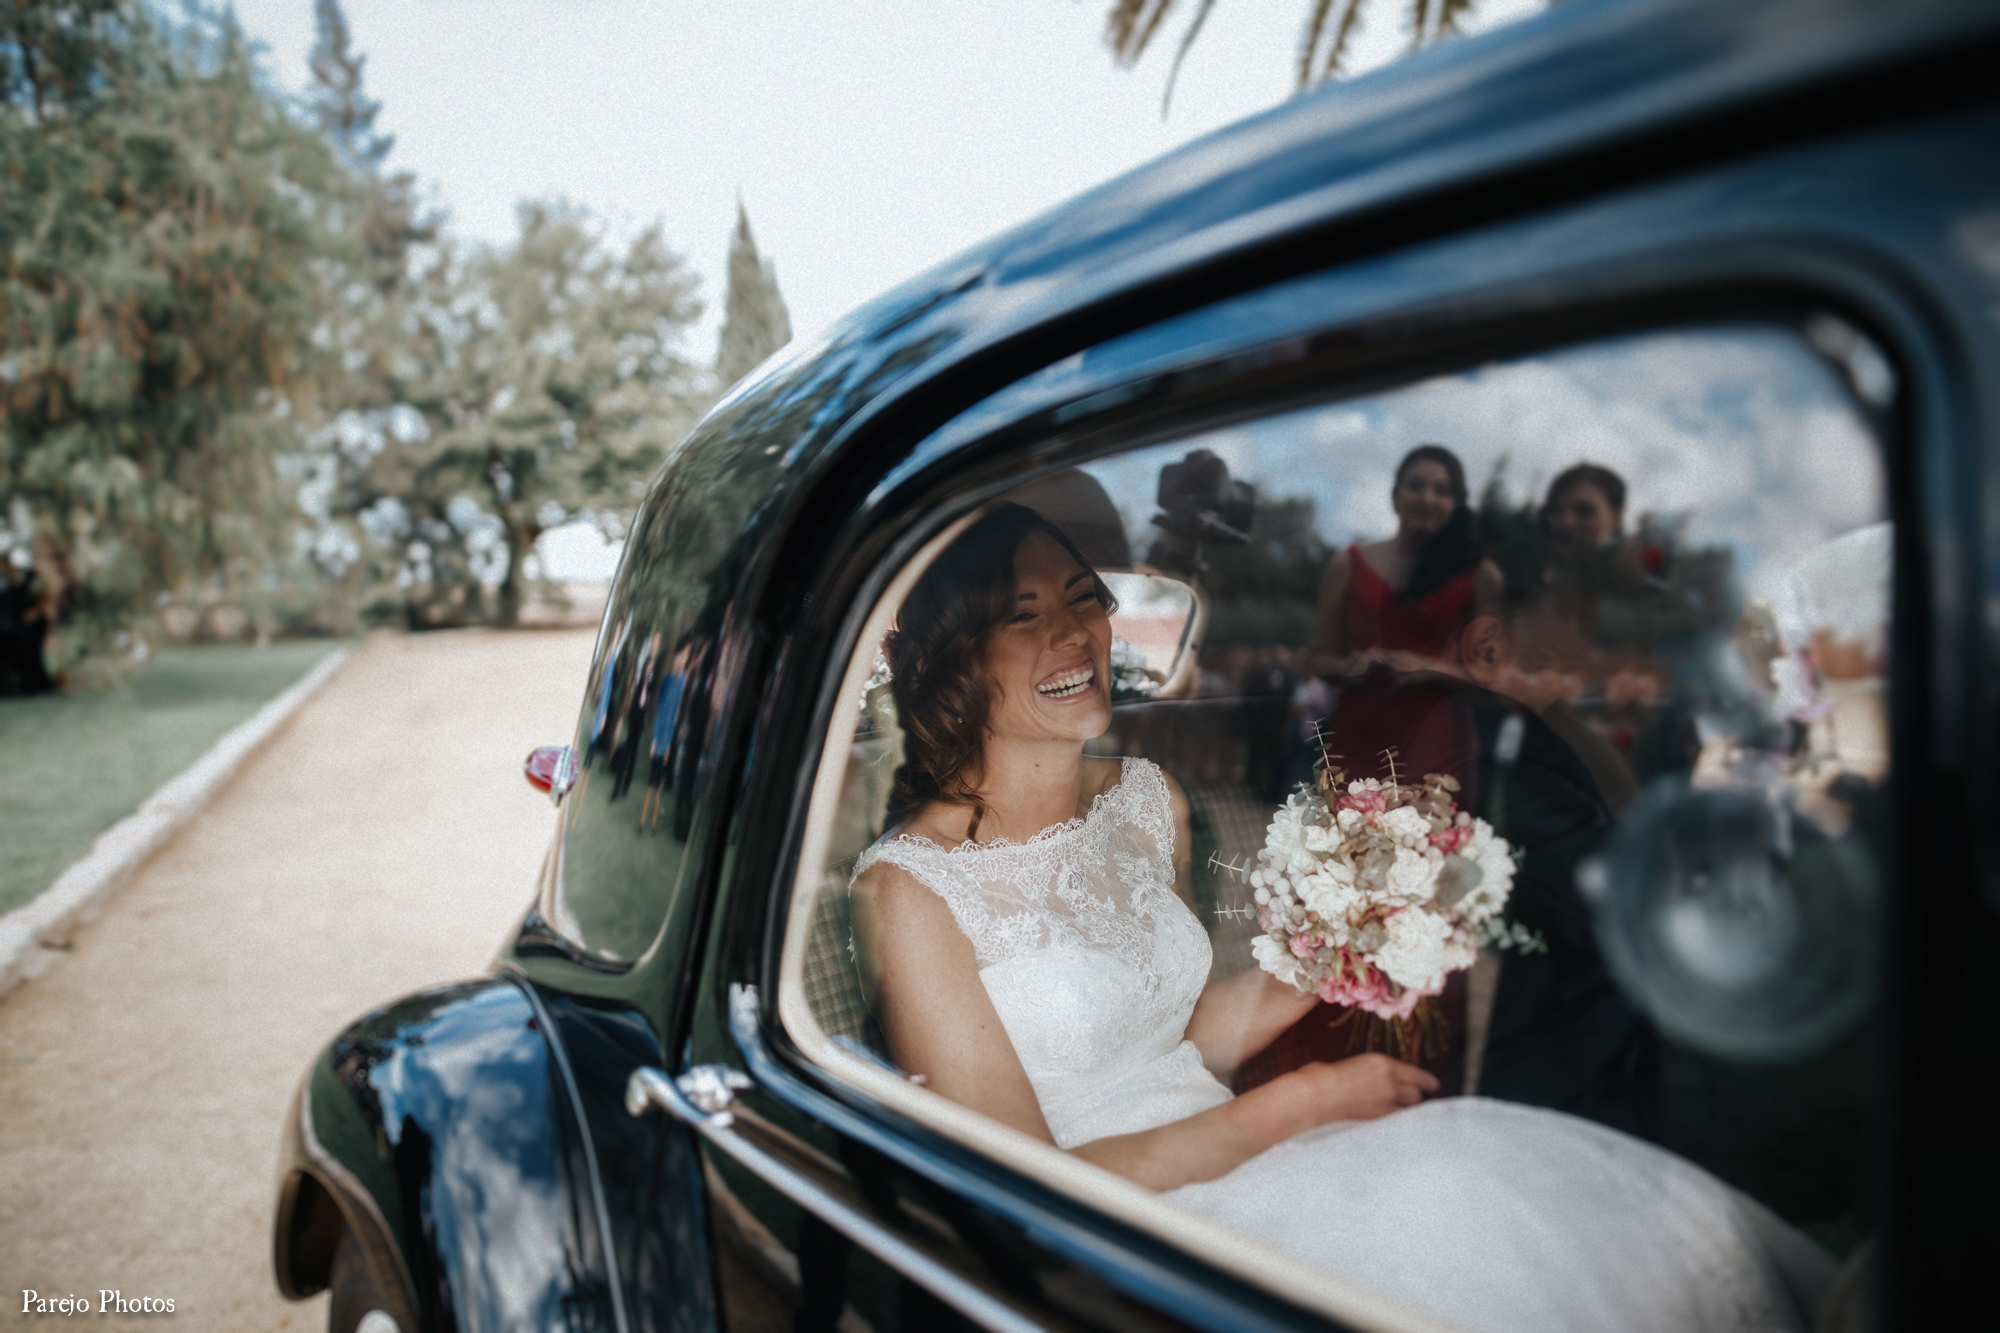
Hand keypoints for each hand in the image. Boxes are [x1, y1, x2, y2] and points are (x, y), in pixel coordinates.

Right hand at [1294, 1053, 1438, 1125]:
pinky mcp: (1376, 1120)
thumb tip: (1376, 1082)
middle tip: (1410, 1099)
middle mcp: (1389, 1082)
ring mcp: (1384, 1103)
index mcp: (1382, 1063)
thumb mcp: (1352, 1065)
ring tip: (1399, 1112)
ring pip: (1407, 1109)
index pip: (1415, 1074)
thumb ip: (1370, 1073)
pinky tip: (1389, 1125)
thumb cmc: (1323, 1076)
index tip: (1433, 1085)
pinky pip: (1394, 1122)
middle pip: (1415, 1094)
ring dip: (1405, 1110)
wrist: (1315, 1095)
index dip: (1426, 1081)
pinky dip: (1394, 1123)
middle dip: (1413, 1097)